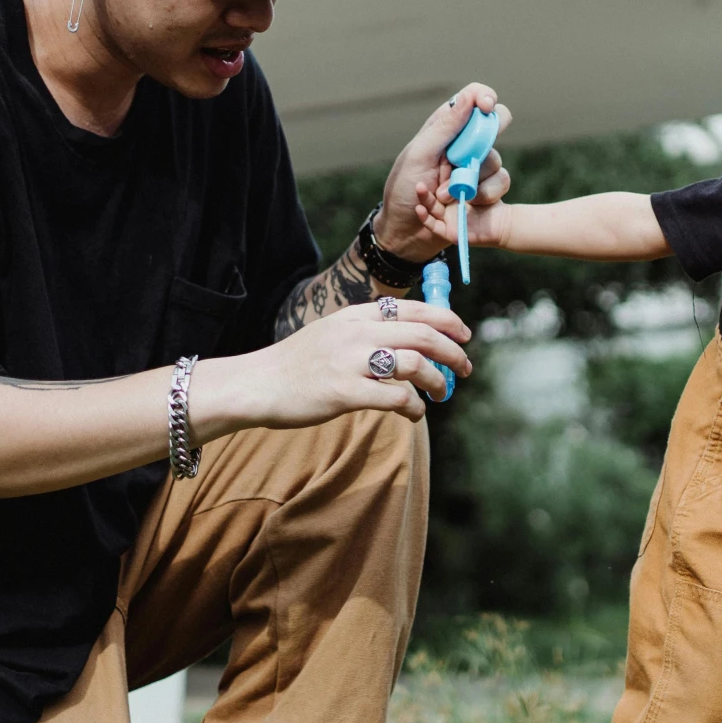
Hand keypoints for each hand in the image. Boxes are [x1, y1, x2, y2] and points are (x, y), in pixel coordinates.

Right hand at [194, 300, 472, 430]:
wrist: (257, 384)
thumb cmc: (299, 364)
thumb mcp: (333, 332)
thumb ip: (368, 332)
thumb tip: (411, 342)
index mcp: (356, 315)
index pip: (414, 308)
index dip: (447, 320)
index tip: (464, 334)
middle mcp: (356, 333)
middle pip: (423, 334)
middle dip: (453, 352)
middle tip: (465, 368)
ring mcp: (350, 362)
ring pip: (415, 364)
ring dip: (437, 381)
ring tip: (441, 394)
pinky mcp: (343, 393)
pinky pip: (394, 397)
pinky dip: (413, 407)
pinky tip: (414, 414)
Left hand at [372, 88, 512, 262]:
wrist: (405, 235)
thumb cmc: (403, 192)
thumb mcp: (418, 156)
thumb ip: (445, 128)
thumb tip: (470, 98)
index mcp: (445, 129)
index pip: (473, 100)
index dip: (484, 98)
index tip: (486, 106)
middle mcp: (464, 146)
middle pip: (493, 128)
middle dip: (480, 148)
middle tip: (462, 163)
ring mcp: (475, 170)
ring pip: (496, 163)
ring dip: (470, 181)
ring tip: (443, 196)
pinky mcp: (484, 193)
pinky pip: (500, 186)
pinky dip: (479, 197)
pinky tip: (453, 207)